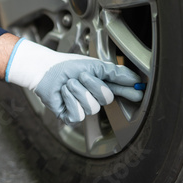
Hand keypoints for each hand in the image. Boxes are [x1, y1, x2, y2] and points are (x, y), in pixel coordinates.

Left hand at [5, 39, 141, 123]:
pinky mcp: (70, 116)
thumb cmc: (65, 66)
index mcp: (100, 84)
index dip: (129, 92)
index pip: (119, 90)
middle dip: (93, 84)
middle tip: (81, 76)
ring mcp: (82, 108)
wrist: (44, 70)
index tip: (139, 93)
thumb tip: (133, 77)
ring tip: (68, 83)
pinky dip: (69, 99)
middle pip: (106, 98)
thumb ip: (114, 72)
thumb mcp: (93, 66)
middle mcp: (93, 97)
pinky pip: (78, 114)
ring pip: (92, 107)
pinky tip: (63, 93)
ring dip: (78, 91)